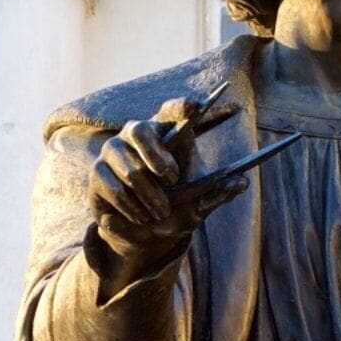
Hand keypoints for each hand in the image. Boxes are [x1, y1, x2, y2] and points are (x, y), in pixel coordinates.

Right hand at [86, 100, 206, 284]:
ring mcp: (113, 151)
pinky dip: (130, 206)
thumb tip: (242, 183)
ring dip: (148, 194)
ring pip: (129, 167)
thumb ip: (217, 193)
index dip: (181, 107)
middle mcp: (135, 134)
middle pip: (141, 130)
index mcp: (165, 134)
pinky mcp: (98, 173)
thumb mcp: (197, 205)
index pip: (171, 111)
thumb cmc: (172, 208)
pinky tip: (141, 217)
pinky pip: (113, 187)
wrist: (139, 232)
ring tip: (160, 212)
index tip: (195, 108)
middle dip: (156, 155)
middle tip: (172, 178)